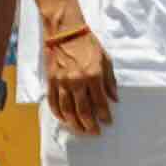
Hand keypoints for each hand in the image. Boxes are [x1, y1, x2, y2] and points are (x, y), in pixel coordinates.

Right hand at [40, 12, 118, 135]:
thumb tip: (114, 100)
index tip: (108, 123)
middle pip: (82, 110)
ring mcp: (61, 82)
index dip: (104, 115)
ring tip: (80, 130)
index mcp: (93, 76)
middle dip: (89, 125)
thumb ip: (110, 82)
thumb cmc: (89, 45)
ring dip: (74, 123)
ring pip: (66, 110)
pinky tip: (64, 119)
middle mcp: (77, 81)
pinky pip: (53, 102)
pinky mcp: (51, 81)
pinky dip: (58, 113)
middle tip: (94, 132)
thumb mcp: (106, 61)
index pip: (100, 102)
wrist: (66, 33)